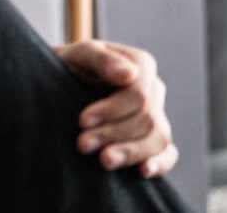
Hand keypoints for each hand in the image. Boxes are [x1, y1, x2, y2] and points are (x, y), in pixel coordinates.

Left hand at [57, 39, 177, 177]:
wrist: (57, 83)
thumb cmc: (69, 65)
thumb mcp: (78, 55)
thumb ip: (101, 59)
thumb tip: (129, 75)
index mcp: (141, 65)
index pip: (138, 95)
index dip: (112, 110)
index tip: (83, 121)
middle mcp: (154, 89)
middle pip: (146, 119)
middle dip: (113, 134)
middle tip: (82, 145)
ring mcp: (157, 114)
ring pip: (158, 139)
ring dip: (130, 152)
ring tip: (104, 161)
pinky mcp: (153, 138)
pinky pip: (168, 153)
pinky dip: (160, 163)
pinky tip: (143, 171)